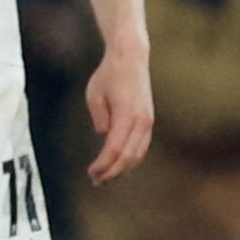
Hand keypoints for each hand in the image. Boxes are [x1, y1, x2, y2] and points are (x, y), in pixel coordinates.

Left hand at [82, 38, 153, 183]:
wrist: (131, 58)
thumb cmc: (109, 75)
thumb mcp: (94, 95)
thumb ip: (100, 118)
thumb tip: (104, 136)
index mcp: (126, 115)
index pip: (114, 149)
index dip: (103, 164)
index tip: (91, 172)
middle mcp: (141, 121)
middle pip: (128, 156)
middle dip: (112, 171)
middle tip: (96, 180)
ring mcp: (147, 121)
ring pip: (137, 154)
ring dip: (122, 168)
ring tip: (106, 176)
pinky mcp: (148, 120)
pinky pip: (141, 146)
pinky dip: (131, 158)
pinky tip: (119, 164)